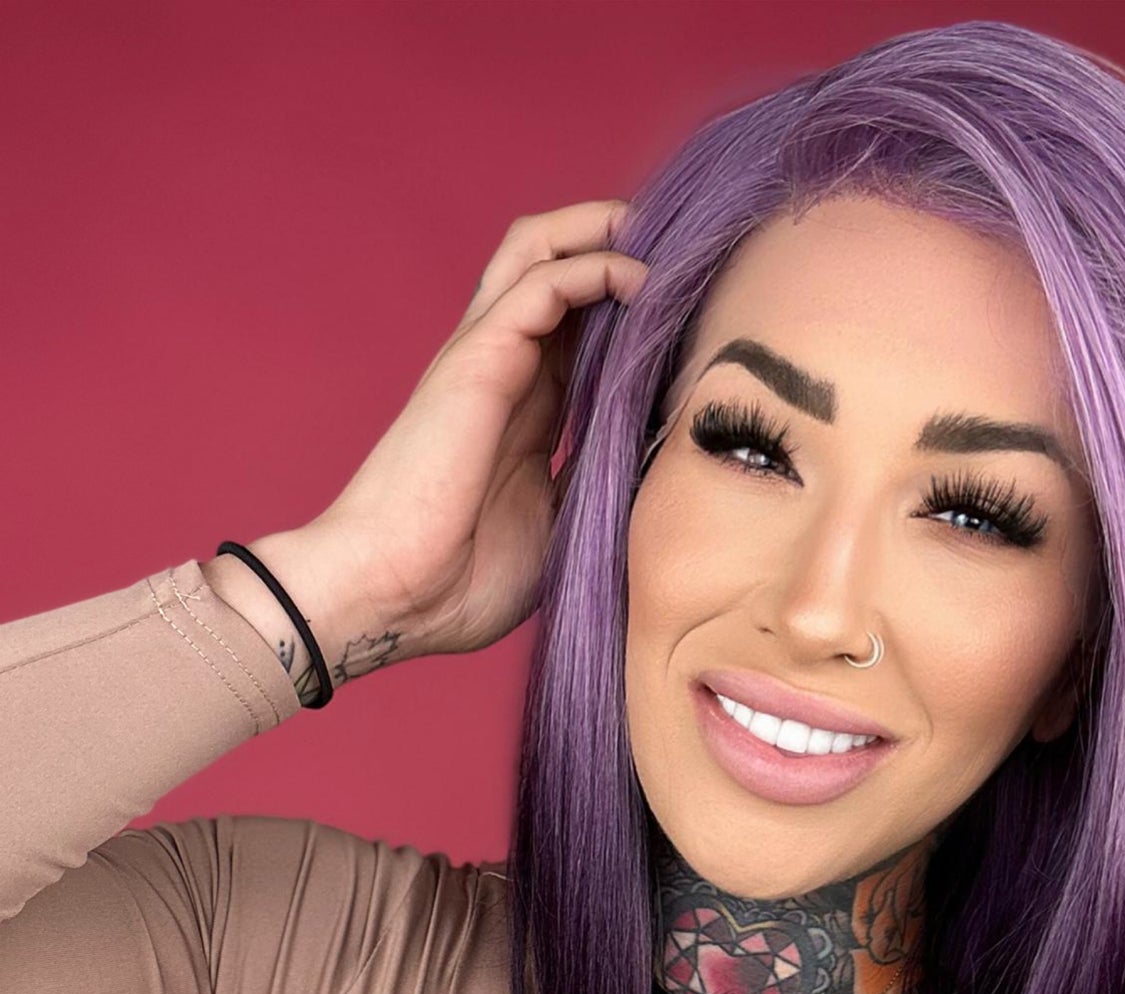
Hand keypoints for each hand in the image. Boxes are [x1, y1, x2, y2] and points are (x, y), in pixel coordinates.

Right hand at [299, 201, 647, 660]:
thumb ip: (599, 484)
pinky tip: (644, 282)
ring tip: (666, 237)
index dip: (631, 308)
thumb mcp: (559, 529)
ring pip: (540, 251)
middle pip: (554, 266)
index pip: (580, 328)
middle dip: (614, 242)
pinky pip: (542, 283)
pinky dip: (596, 268)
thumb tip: (660, 465)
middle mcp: (504, 370)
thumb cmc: (461, 581)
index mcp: (525, 409)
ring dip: (604, 232)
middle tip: (683, 248)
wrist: (394, 596)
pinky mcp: (478, 358)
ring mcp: (486, 357)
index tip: (695, 310)